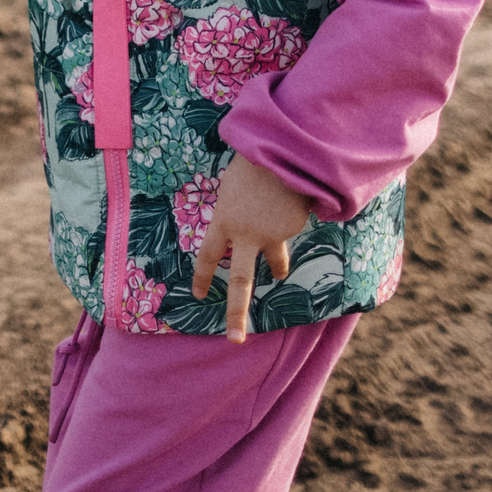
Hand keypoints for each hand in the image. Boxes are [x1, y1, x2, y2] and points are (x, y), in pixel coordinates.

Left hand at [191, 154, 311, 343]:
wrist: (286, 151)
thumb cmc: (253, 163)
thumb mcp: (232, 187)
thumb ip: (234, 210)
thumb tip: (240, 227)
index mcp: (224, 221)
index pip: (207, 257)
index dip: (202, 277)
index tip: (197, 295)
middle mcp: (247, 235)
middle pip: (240, 282)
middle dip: (237, 314)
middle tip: (234, 340)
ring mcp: (273, 235)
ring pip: (275, 261)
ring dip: (278, 268)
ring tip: (280, 275)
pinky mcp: (293, 229)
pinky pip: (289, 227)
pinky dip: (289, 215)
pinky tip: (291, 198)